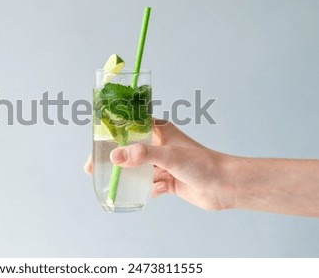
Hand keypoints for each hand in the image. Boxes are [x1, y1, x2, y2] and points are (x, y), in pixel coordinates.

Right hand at [85, 119, 234, 210]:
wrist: (225, 186)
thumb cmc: (201, 163)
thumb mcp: (169, 155)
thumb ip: (142, 156)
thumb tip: (115, 157)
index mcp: (159, 131)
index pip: (130, 127)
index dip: (111, 134)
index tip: (96, 143)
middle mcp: (159, 146)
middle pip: (129, 150)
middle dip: (113, 158)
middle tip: (93, 167)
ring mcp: (164, 164)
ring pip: (138, 169)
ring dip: (127, 175)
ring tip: (110, 182)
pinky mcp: (169, 181)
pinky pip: (150, 184)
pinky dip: (147, 189)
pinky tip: (149, 192)